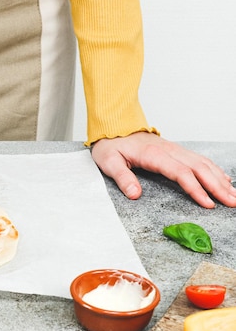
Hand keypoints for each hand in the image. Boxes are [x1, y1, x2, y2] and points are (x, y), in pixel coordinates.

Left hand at [91, 132, 235, 208]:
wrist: (113, 126)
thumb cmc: (110, 145)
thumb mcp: (109, 161)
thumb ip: (122, 177)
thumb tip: (134, 194)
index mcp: (154, 154)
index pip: (181, 173)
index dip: (196, 189)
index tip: (208, 203)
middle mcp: (169, 150)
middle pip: (199, 169)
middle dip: (217, 187)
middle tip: (232, 203)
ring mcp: (174, 149)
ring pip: (203, 163)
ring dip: (220, 179)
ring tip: (234, 195)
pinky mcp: (175, 150)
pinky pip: (199, 159)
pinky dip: (214, 169)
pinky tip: (224, 179)